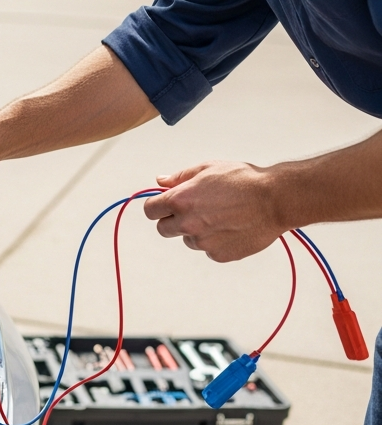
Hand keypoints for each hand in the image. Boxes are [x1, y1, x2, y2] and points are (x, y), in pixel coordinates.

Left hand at [142, 161, 284, 261]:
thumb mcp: (208, 169)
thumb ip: (179, 177)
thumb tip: (160, 182)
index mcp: (180, 201)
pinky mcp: (218, 255)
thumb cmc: (244, 181)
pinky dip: (215, 241)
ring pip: (188, 240)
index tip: (164, 206)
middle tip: (193, 211)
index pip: (150, 210)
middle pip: (163, 229)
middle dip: (172, 221)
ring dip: (196, 231)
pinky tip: (231, 227)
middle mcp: (187, 224)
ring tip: (221, 216)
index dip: (157, 207)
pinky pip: (208, 250)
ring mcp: (203, 242)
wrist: (275, 200)